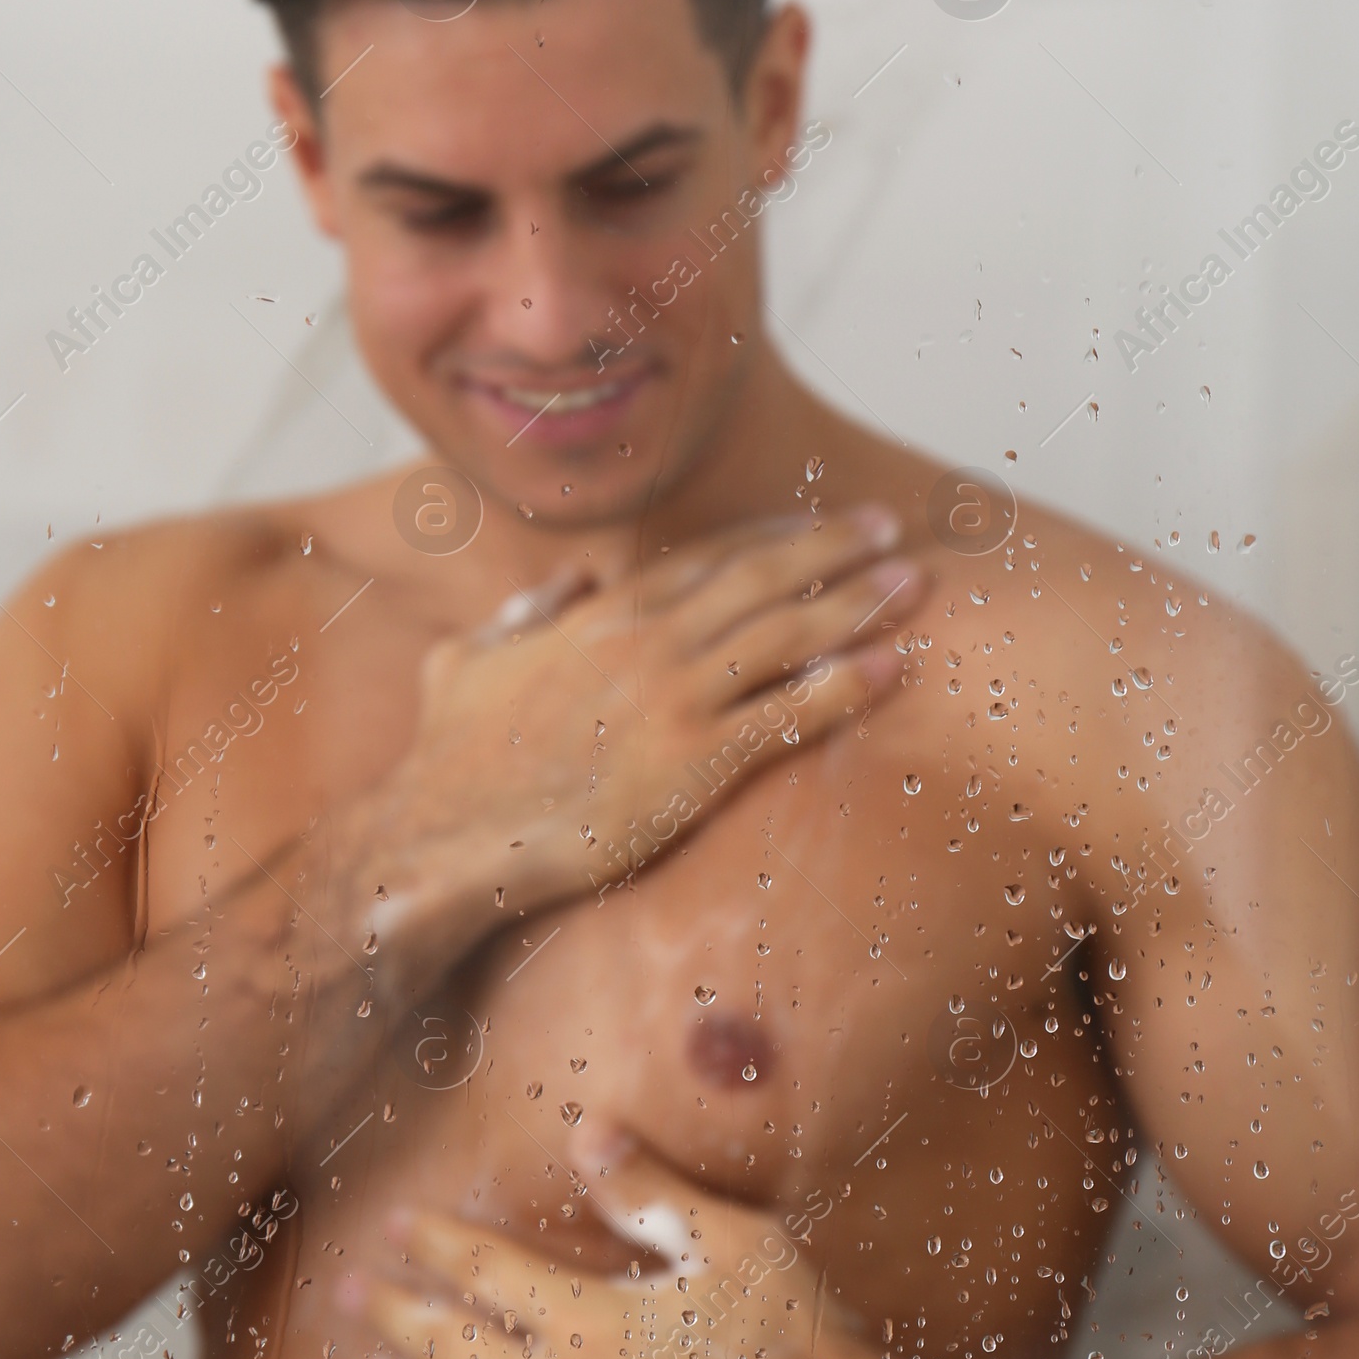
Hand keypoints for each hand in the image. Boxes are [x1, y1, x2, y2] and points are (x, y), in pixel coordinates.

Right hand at [342, 505, 921, 985]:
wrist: (444, 838)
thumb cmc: (449, 761)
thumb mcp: (465, 660)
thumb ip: (523, 614)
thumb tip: (566, 581)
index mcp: (600, 615)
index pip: (706, 557)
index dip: (772, 535)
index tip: (818, 520)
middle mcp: (645, 640)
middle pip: (763, 579)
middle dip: (834, 547)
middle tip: (892, 529)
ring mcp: (673, 697)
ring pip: (788, 634)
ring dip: (858, 603)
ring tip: (914, 584)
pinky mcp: (693, 763)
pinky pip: (788, 714)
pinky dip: (845, 686)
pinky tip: (891, 669)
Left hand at [346, 1137, 891, 1358]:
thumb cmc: (798, 1339)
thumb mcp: (731, 1245)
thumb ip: (649, 1192)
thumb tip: (585, 1130)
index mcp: (593, 1322)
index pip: (487, 1274)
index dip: (437, 1247)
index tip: (395, 1227)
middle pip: (454, 1351)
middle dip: (394, 1317)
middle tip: (345, 1296)